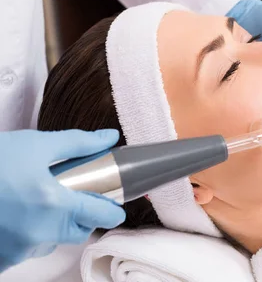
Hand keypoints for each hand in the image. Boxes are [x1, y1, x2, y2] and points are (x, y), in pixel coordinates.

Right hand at [0, 129, 124, 271]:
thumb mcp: (34, 145)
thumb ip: (78, 143)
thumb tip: (108, 139)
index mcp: (54, 204)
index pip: (100, 215)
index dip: (112, 209)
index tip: (114, 206)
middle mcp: (38, 233)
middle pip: (78, 232)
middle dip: (80, 217)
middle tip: (70, 197)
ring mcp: (16, 250)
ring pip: (50, 243)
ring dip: (51, 228)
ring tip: (33, 203)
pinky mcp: (0, 259)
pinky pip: (23, 252)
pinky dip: (24, 237)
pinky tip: (14, 216)